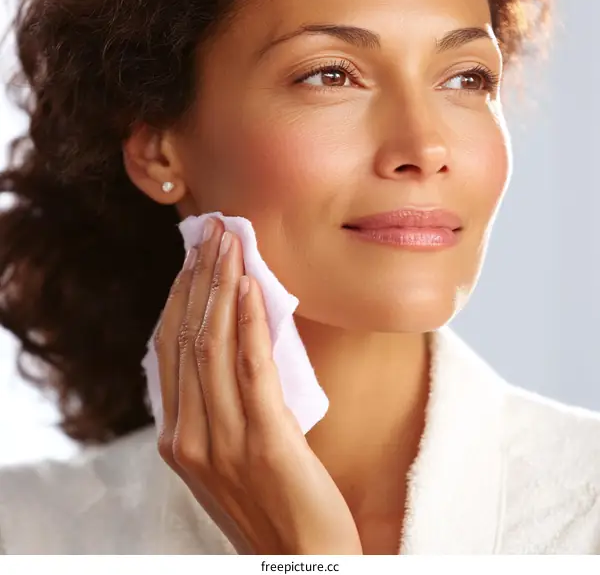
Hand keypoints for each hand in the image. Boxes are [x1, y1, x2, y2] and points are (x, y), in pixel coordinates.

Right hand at [153, 217, 362, 554]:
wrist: (303, 562)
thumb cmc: (274, 504)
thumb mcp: (231, 451)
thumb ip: (221, 402)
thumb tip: (234, 333)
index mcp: (176, 439)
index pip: (168, 349)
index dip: (180, 294)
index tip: (194, 252)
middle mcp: (187, 438)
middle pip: (186, 337)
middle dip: (198, 275)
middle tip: (212, 229)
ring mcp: (221, 443)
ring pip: (212, 344)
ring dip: (222, 284)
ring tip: (231, 240)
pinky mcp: (265, 443)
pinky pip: (252, 367)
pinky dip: (250, 319)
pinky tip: (253, 283)